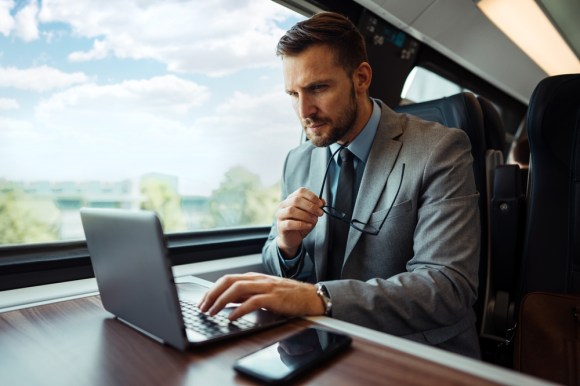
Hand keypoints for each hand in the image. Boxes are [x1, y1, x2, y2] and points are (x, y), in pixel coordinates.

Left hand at [198, 272, 324, 319]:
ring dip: (221, 300)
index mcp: (254, 277)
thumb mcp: (263, 294)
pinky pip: (252, 301)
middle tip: (202, 307)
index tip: (202, 302)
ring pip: (237, 288)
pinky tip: (231, 317)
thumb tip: (227, 303)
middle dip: (212, 294)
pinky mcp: (274, 298)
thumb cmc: (288, 297)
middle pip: (228, 281)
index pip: (227, 279)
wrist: (310, 297)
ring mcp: (266, 287)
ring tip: (212, 312)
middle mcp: (258, 279)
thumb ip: (246, 296)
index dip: (212, 290)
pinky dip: (239, 309)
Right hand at [276, 187, 323, 257]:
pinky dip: (301, 224)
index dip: (312, 196)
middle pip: (296, 200)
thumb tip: (323, 201)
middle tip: (320, 213)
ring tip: (314, 220)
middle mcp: (283, 205)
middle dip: (310, 206)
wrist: (292, 239)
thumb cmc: (301, 224)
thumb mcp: (311, 214)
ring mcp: (280, 215)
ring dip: (306, 215)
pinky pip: (289, 223)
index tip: (321, 204)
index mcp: (291, 199)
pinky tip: (309, 226)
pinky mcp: (280, 226)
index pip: (301, 191)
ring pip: (291, 210)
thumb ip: (316, 207)